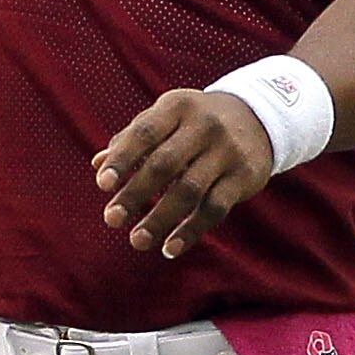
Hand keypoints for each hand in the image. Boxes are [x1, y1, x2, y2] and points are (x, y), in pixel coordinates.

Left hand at [93, 90, 273, 260]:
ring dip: (160, 219)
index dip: (123, 158)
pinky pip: (215, 209)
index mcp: (177, 106)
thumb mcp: (166, 118)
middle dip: (136, 194)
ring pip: (189, 190)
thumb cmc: (193, 123)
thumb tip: (98, 165)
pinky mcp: (244, 176)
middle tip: (111, 220)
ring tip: (137, 241)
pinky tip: (170, 248)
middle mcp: (204, 125)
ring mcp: (227, 151)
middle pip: (165, 164)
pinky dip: (191, 231)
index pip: (145, 132)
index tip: (102, 185)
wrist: (257, 118)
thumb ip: (132, 140)